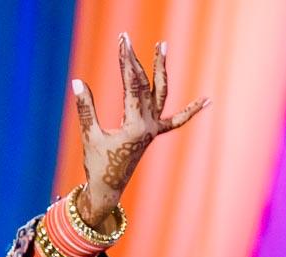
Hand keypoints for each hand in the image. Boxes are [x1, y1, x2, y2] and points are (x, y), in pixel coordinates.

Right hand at [70, 34, 208, 231]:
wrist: (108, 189)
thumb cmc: (97, 165)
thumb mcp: (89, 135)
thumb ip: (86, 108)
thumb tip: (77, 82)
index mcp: (134, 126)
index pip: (132, 85)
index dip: (126, 61)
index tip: (121, 42)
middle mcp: (148, 126)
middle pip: (145, 85)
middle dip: (136, 60)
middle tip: (127, 38)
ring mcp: (153, 131)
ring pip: (161, 95)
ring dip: (162, 70)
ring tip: (161, 47)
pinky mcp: (153, 136)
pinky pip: (176, 121)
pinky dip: (192, 110)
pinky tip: (207, 100)